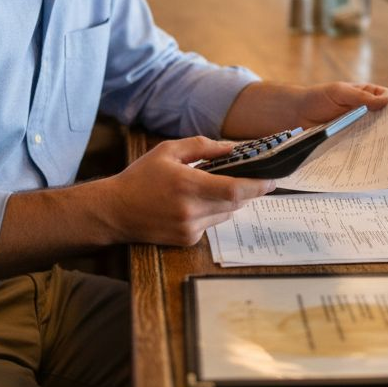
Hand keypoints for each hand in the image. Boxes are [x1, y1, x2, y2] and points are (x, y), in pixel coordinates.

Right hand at [98, 136, 276, 245]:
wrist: (115, 211)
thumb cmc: (140, 177)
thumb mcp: (168, 151)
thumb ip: (202, 147)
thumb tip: (232, 147)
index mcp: (187, 185)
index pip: (235, 189)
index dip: (258, 186)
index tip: (272, 179)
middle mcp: (191, 210)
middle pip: (235, 203)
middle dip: (247, 191)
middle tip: (255, 179)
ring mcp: (190, 228)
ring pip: (225, 214)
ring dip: (228, 201)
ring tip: (212, 187)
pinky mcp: (187, 240)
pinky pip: (211, 224)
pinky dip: (211, 212)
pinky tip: (193, 204)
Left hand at [220, 81, 387, 138]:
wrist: (295, 115)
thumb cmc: (318, 98)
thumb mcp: (340, 92)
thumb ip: (361, 97)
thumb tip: (387, 100)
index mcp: (368, 96)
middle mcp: (367, 114)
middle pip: (387, 121)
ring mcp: (359, 130)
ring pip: (377, 137)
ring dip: (386, 143)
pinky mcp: (349, 144)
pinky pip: (362, 149)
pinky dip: (370, 154)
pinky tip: (378, 160)